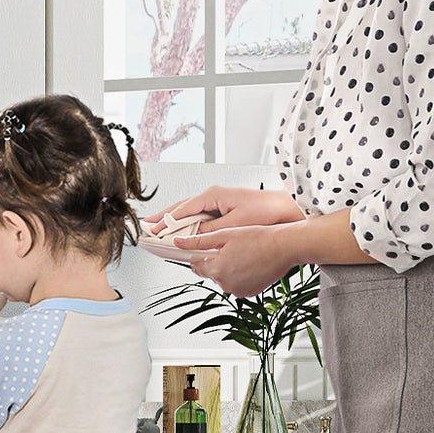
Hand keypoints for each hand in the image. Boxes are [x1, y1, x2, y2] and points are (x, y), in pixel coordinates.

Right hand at [146, 185, 305, 233]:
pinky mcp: (224, 211)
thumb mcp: (234, 224)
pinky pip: (200, 218)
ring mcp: (218, 203)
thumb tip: (191, 237)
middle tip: (146, 227)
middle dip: (163, 218)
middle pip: (181, 208)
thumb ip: (211, 230)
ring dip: (174, 222)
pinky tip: (182, 233)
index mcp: (213, 195)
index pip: (182, 209)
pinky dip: (188, 225)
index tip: (152, 230)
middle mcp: (213, 197)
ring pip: (189, 213)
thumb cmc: (266, 212)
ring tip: (158, 230)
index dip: (165, 221)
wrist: (287, 210)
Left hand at [175, 222, 300, 298]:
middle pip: (210, 272)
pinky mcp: (248, 293)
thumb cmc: (258, 238)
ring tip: (242, 253)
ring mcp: (237, 291)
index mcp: (216, 269)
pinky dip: (239, 275)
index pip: (195, 265)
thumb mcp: (225, 234)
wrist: (284, 248)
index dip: (199, 254)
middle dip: (215, 260)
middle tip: (230, 246)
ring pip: (223, 278)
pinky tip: (249, 262)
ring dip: (227, 268)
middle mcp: (225, 284)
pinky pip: (236, 284)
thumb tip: (177, 243)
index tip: (205, 247)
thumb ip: (198, 241)